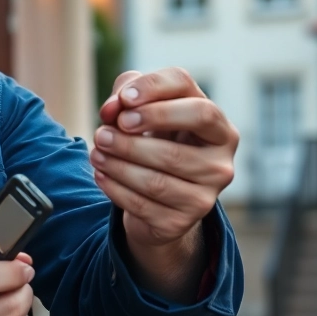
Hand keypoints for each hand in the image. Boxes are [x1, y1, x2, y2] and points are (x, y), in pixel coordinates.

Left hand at [91, 69, 238, 298]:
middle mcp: (220, 165)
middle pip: (175, 151)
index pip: (200, 107)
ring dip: (118, 165)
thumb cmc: (158, 139)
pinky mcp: (182, 222)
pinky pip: (143, 206)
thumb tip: (113, 107)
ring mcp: (205, 197)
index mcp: (221, 130)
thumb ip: (129, 93)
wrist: (161, 194)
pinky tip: (100, 174)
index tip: (124, 100)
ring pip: (156, 182)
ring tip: (96, 152)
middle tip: (102, 133)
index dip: (160, 99)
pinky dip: (115, 188)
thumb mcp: (146, 108)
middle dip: (132, 141)